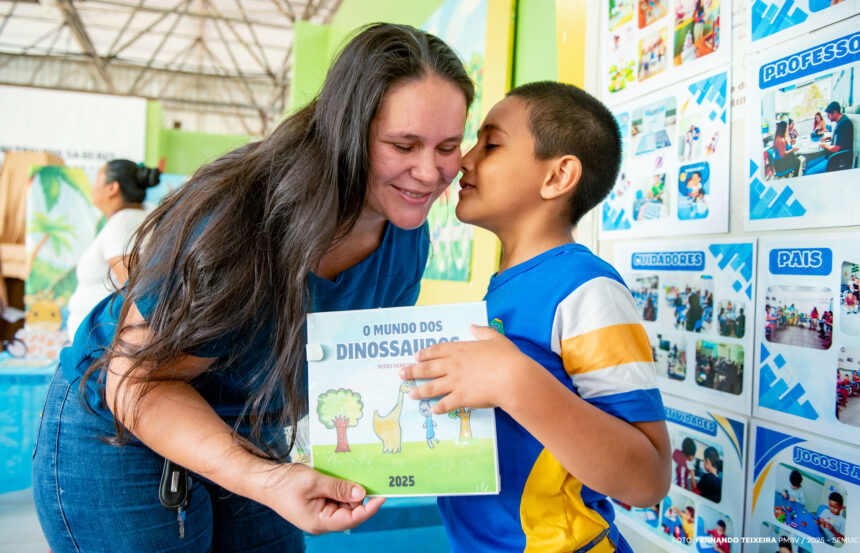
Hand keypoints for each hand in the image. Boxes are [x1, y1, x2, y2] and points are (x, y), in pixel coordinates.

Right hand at [260, 463, 384, 534]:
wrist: (263, 480)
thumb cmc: (285, 483)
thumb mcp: (314, 482)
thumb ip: (338, 488)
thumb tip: (362, 494)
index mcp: (320, 522)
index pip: (351, 519)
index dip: (369, 508)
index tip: (382, 496)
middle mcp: (321, 521)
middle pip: (349, 512)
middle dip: (361, 497)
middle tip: (373, 479)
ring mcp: (318, 513)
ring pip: (343, 505)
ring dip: (351, 492)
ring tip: (359, 475)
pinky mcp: (316, 504)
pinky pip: (335, 499)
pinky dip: (341, 489)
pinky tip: (346, 477)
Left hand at [401, 325, 537, 413]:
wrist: (512, 377)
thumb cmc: (507, 357)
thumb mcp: (495, 338)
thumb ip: (482, 331)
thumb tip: (472, 326)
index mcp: (461, 349)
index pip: (437, 350)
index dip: (425, 354)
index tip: (416, 356)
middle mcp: (453, 365)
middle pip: (428, 368)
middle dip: (412, 371)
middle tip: (401, 373)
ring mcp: (455, 382)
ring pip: (432, 387)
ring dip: (419, 391)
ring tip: (410, 394)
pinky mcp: (461, 398)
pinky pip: (445, 404)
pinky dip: (437, 408)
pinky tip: (432, 410)